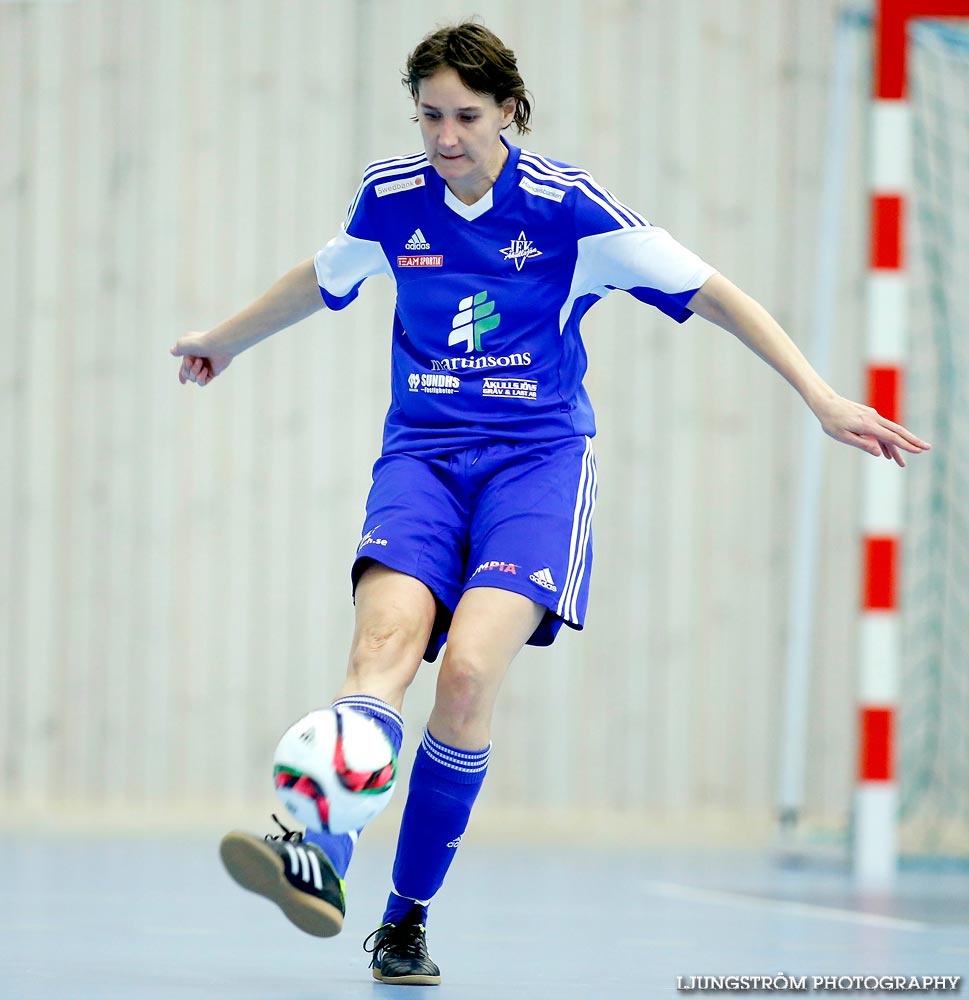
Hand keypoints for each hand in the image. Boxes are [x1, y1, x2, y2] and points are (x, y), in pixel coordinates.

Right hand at [171, 333, 233, 385]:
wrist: (218, 345)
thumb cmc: (200, 342)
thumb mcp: (183, 344)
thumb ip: (177, 349)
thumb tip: (172, 351)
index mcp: (191, 353)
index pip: (184, 367)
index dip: (182, 374)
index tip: (183, 381)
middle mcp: (198, 360)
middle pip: (186, 374)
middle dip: (186, 369)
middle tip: (190, 361)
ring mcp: (206, 367)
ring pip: (193, 379)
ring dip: (194, 372)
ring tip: (201, 362)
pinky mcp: (213, 372)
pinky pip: (202, 382)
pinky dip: (201, 378)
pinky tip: (205, 370)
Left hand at [813, 393, 930, 467]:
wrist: (826, 404)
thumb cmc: (831, 422)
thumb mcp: (843, 436)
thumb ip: (862, 444)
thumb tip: (878, 453)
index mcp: (868, 425)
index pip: (891, 437)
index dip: (906, 445)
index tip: (918, 450)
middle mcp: (874, 419)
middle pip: (898, 431)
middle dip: (912, 441)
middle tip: (927, 448)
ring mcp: (872, 417)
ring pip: (890, 432)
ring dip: (897, 446)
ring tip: (901, 463)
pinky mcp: (869, 417)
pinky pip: (881, 430)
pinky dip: (885, 441)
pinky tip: (886, 453)